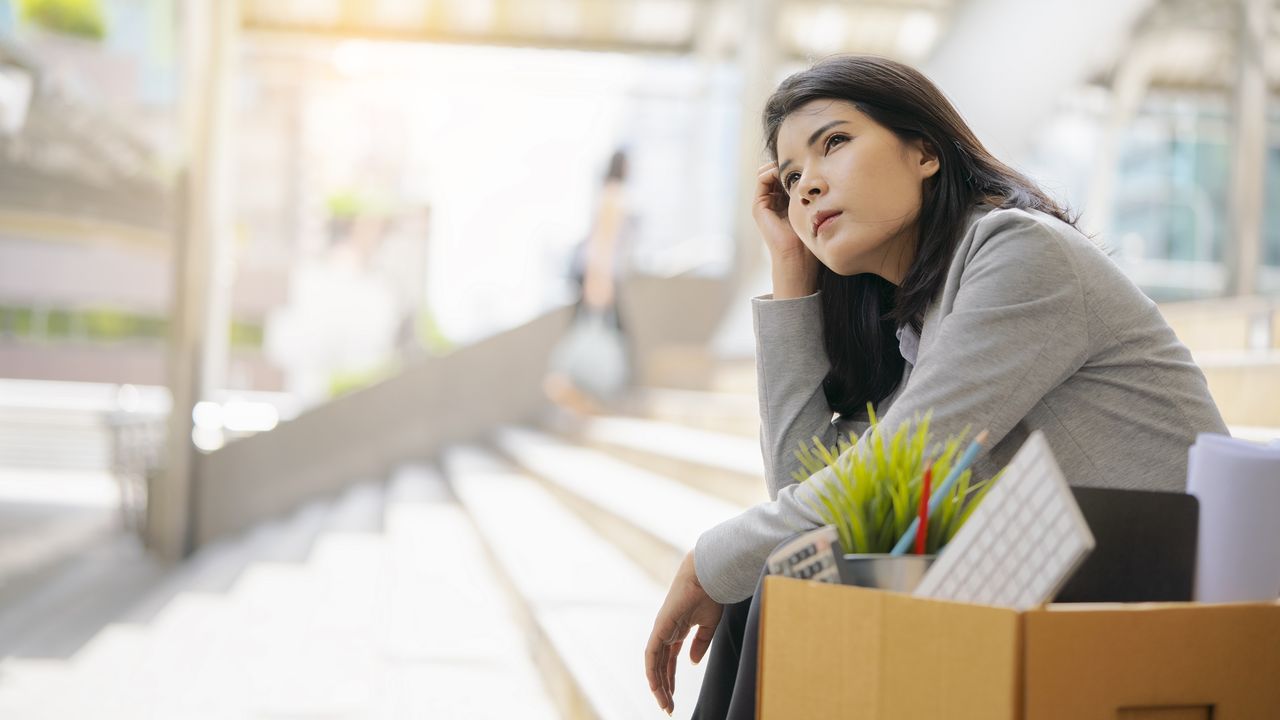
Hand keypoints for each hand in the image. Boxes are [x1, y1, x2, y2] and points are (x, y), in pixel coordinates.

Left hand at [644, 550, 722, 714]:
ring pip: (655, 664)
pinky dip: (652, 670)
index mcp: (678, 631)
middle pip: (661, 666)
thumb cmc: (710, 594)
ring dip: (658, 685)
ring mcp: (662, 629)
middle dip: (664, 688)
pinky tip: (655, 685)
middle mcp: (667, 632)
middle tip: (668, 707)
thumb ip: (700, 644)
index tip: (674, 697)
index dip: (671, 679)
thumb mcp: (708, 625)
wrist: (709, 576)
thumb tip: (692, 663)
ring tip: (665, 703)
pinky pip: (651, 653)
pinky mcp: (661, 627)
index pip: (670, 661)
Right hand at [751, 162, 817, 297]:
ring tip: (794, 163)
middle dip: (788, 162)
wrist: (797, 257)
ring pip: (769, 171)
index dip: (798, 164)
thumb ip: (816, 193)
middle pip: (778, 170)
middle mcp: (774, 200)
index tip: (811, 158)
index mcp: (787, 201)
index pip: (788, 174)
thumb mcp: (816, 208)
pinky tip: (786, 172)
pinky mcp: (758, 205)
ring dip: (780, 164)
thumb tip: (827, 171)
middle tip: (803, 157)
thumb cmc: (811, 236)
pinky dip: (772, 170)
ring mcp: (765, 202)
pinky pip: (762, 178)